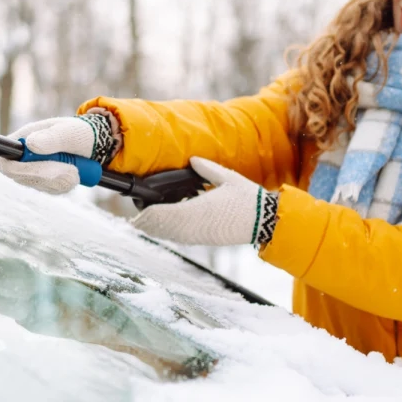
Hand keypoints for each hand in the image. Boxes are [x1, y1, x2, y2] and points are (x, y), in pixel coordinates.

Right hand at [0, 115, 110, 194]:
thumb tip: (30, 145)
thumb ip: (50, 138)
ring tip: (76, 166)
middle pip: (22, 179)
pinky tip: (75, 172)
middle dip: (49, 175)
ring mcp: (33, 173)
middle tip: (73, 169)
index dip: (16, 170)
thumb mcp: (68, 131)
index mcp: (21, 141)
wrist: (92, 143)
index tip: (41, 168)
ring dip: (62, 179)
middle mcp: (23, 159)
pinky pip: (54, 191)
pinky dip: (67, 183)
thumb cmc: (78, 132)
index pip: (4, 162)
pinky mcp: (45, 184)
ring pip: (41, 186)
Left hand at [131, 156, 273, 245]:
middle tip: (136, 221)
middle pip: (165, 229)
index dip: (149, 216)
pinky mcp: (208, 240)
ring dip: (158, 232)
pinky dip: (171, 235)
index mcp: (198, 209)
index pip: (165, 214)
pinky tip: (168, 231)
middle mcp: (196, 226)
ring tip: (146, 227)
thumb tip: (192, 160)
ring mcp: (201, 235)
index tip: (137, 214)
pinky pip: (184, 240)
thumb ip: (206, 169)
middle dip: (149, 225)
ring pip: (173, 236)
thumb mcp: (227, 178)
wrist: (266, 220)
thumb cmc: (248, 198)